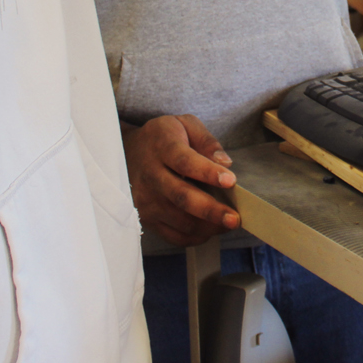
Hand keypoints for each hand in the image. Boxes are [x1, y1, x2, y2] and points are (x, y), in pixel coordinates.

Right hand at [122, 115, 238, 245]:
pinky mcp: (147, 217)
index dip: (208, 173)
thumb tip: (226, 163)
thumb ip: (207, 141)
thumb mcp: (185, 125)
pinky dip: (195, 237)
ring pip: (180, 220)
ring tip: (228, 223)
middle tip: (234, 218)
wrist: (128, 151)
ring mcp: (147, 200)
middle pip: (182, 197)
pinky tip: (210, 230)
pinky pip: (172, 235)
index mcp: (163, 148)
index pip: (185, 162)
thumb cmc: (164, 138)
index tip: (231, 180)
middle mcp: (152, 176)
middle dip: (211, 210)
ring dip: (207, 226)